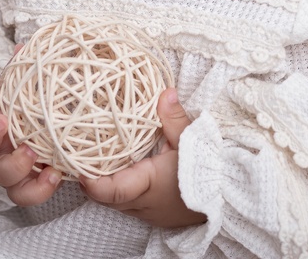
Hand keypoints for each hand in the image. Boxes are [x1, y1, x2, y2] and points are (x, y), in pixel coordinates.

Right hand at [0, 69, 62, 206]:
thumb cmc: (1, 111)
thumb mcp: (3, 92)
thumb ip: (13, 73)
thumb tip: (26, 44)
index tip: (1, 120)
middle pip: (0, 173)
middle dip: (15, 165)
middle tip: (31, 151)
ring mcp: (13, 177)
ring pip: (17, 193)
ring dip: (35, 187)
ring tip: (53, 173)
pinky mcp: (29, 184)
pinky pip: (35, 195)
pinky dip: (47, 189)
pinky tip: (64, 176)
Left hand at [80, 89, 206, 228]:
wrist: (232, 198)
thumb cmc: (211, 169)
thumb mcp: (193, 139)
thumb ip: (174, 117)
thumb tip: (164, 91)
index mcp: (149, 184)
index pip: (109, 189)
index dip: (89, 180)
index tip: (75, 164)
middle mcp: (144, 204)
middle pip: (106, 199)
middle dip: (93, 180)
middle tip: (82, 156)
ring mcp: (149, 213)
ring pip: (116, 204)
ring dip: (107, 187)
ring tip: (100, 162)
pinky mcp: (156, 216)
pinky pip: (129, 207)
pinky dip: (121, 192)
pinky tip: (124, 173)